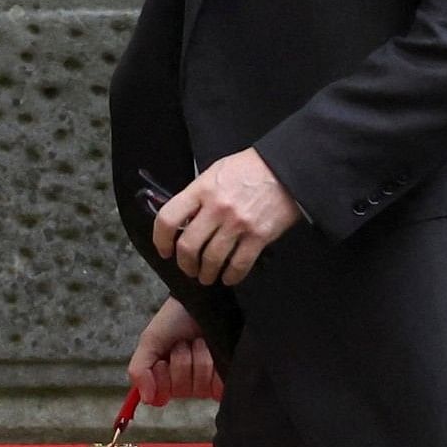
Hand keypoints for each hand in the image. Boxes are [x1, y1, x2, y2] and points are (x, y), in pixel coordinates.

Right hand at [129, 297, 222, 404]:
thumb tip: (146, 399)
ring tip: (199, 341)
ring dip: (198, 356)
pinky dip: (214, 363)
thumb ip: (139, 370)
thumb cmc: (175, 319)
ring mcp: (205, 383)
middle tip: (182, 344)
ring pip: (200, 384)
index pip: (159, 397)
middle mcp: (184, 385)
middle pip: (180, 389)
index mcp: (164, 379)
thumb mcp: (150, 341)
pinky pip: (217, 385)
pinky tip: (213, 350)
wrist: (202, 301)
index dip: (160, 378)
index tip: (161, 360)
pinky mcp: (225, 379)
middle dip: (180, 360)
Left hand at [154, 148, 301, 285]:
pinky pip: (239, 265)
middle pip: (188, 246)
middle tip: (188, 269)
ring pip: (212, 260)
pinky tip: (229, 277)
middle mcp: (216, 208)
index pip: (169, 218)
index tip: (164, 250)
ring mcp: (237, 224)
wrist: (286, 169)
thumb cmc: (249, 169)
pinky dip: (231, 276)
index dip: (160, 239)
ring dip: (206, 274)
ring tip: (207, 276)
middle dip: (185, 264)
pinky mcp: (258, 237)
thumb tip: (183, 219)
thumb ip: (197, 195)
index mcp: (201, 189)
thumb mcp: (215, 173)